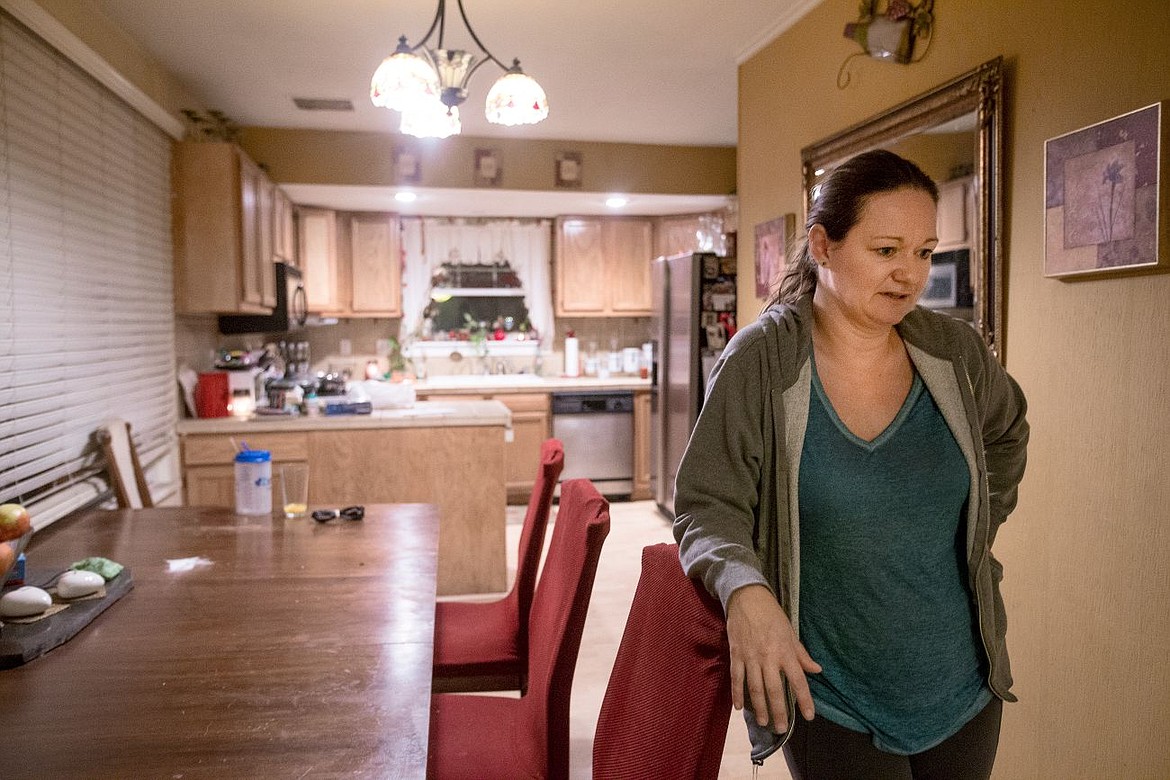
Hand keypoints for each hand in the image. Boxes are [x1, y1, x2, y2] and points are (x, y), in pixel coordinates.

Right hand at [726, 584, 821, 731]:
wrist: (747, 598)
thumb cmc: (772, 615)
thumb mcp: (790, 632)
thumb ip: (801, 654)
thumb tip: (817, 670)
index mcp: (785, 652)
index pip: (798, 681)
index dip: (804, 700)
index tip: (809, 716)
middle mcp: (768, 657)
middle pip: (774, 690)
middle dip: (779, 711)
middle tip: (782, 729)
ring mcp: (751, 657)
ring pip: (755, 688)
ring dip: (760, 708)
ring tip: (764, 722)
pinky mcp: (737, 655)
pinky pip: (737, 678)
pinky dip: (738, 694)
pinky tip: (740, 708)